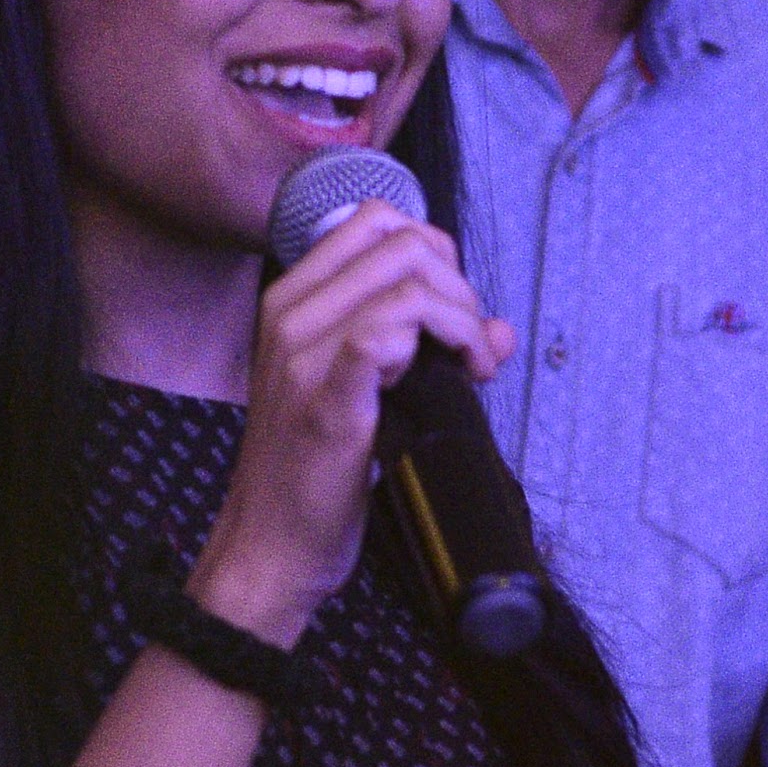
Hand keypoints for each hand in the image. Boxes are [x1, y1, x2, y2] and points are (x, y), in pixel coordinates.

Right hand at [191, 204, 509, 643]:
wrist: (272, 545)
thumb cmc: (311, 472)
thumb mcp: (362, 389)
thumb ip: (420, 345)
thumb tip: (495, 329)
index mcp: (292, 302)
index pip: (374, 221)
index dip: (435, 253)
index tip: (453, 308)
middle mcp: (290, 316)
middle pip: (401, 242)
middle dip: (459, 286)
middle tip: (469, 344)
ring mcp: (301, 355)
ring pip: (406, 282)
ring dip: (460, 319)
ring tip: (469, 366)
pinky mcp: (325, 400)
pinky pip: (382, 334)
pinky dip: (435, 346)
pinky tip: (446, 380)